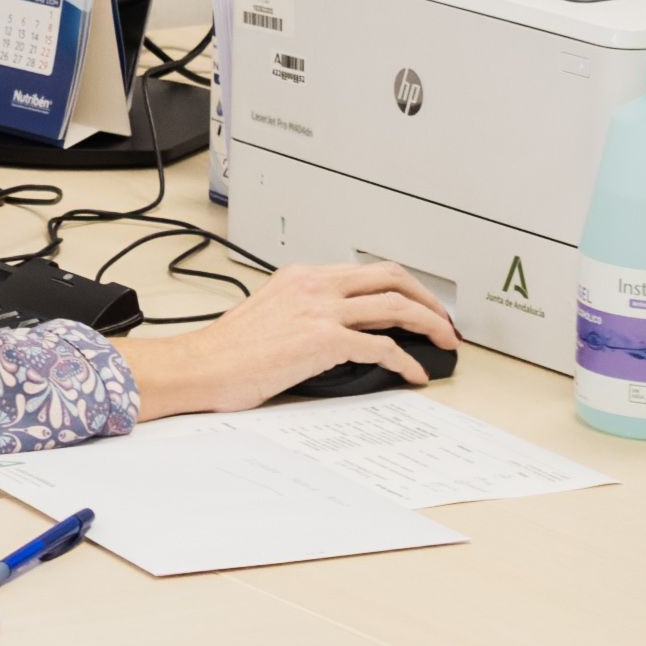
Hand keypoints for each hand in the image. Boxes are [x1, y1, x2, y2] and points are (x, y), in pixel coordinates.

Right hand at [119, 262, 459, 418]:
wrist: (201, 367)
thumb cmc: (227, 351)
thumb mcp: (270, 313)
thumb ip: (304, 311)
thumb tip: (338, 331)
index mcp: (302, 276)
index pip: (366, 270)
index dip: (402, 286)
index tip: (417, 303)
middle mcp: (314, 285)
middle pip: (391, 277)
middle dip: (427, 298)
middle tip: (443, 320)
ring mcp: (320, 310)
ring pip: (396, 306)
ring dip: (430, 324)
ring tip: (444, 342)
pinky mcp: (323, 341)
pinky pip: (382, 347)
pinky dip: (406, 361)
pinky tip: (414, 374)